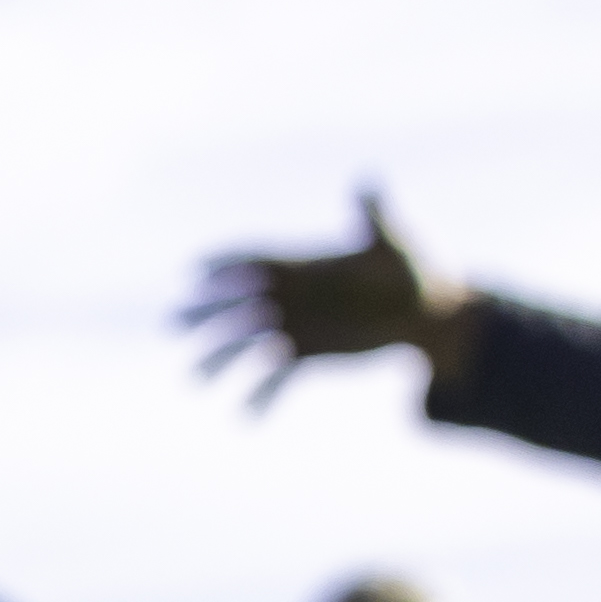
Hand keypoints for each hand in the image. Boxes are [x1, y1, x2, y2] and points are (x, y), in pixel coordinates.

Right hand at [185, 185, 476, 402]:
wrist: (429, 311)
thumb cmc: (413, 268)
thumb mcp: (395, 241)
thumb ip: (376, 216)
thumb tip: (367, 182)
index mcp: (301, 265)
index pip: (253, 261)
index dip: (223, 265)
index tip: (194, 273)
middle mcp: (288, 296)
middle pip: (236, 304)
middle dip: (203, 314)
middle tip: (170, 324)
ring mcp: (294, 326)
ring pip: (246, 344)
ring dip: (220, 360)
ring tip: (195, 381)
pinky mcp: (307, 353)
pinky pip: (276, 377)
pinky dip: (261, 396)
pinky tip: (246, 419)